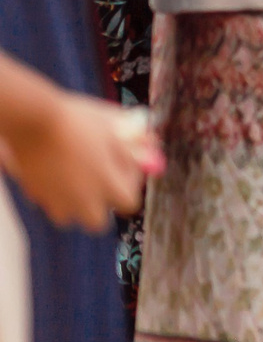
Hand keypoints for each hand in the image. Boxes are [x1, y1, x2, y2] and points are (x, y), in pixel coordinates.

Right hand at [0, 89, 156, 230]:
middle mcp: (82, 199)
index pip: (129, 203)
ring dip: (76, 203)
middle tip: (102, 180)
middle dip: (102, 205)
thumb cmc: (78, 119)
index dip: (131, 184)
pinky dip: (55, 194)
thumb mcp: (114, 124)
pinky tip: (58, 170)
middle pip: (97, 222)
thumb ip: (134, 139)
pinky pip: (49, 203)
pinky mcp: (35, 195)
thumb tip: (151, 143)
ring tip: (78, 175)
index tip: (127, 164)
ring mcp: (55, 200)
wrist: (33, 120)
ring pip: (70, 216)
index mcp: (106, 184)